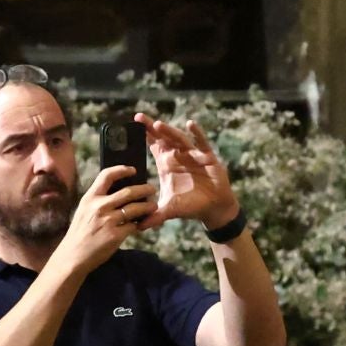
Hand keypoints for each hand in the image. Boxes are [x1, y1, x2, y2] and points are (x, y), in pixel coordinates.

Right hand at [56, 165, 156, 275]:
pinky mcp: (115, 235)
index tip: (133, 169)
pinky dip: (139, 224)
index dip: (122, 170)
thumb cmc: (80, 234)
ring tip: (153, 206)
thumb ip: (98, 201)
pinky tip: (141, 224)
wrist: (73, 256)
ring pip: (135, 208)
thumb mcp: (84, 211)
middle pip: (128, 192)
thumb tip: (120, 193)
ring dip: (148, 206)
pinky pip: (133, 226)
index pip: (106, 176)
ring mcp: (108, 221)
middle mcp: (99, 207)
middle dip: (144, 189)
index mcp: (90, 198)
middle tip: (151, 189)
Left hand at [135, 114, 238, 232]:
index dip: (144, 135)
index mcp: (167, 164)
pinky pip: (202, 143)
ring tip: (158, 125)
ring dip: (169, 132)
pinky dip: (197, 134)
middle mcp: (178, 156)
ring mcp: (193, 155)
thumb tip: (138, 227)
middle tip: (139, 118)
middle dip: (152, 128)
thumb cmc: (191, 205)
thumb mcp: (170, 209)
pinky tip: (190, 124)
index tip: (133, 124)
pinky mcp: (207, 157)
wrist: (213, 208)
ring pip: (179, 139)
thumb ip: (155, 216)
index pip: (153, 145)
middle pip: (163, 138)